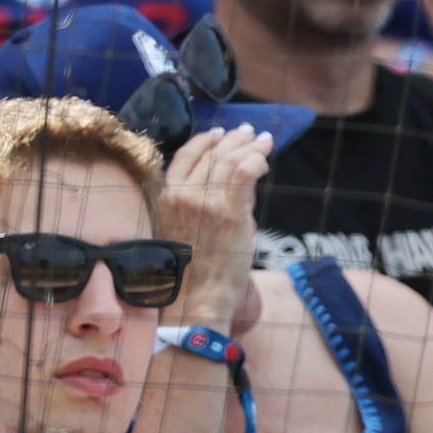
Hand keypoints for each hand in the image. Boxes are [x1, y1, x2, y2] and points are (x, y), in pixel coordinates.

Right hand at [161, 123, 273, 329]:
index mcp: (167, 197)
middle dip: (233, 139)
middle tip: (249, 133)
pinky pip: (245, 172)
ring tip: (263, 141)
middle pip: (211, 153)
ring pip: (230, 159)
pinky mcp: (229, 211)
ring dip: (250, 146)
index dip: (205, 141)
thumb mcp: (187, 231)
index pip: (186, 156)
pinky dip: (257, 161)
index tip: (219, 134)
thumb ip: (206, 206)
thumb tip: (239, 187)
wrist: (196, 299)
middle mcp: (183, 194)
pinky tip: (265, 160)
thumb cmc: (195, 274)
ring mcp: (206, 201)